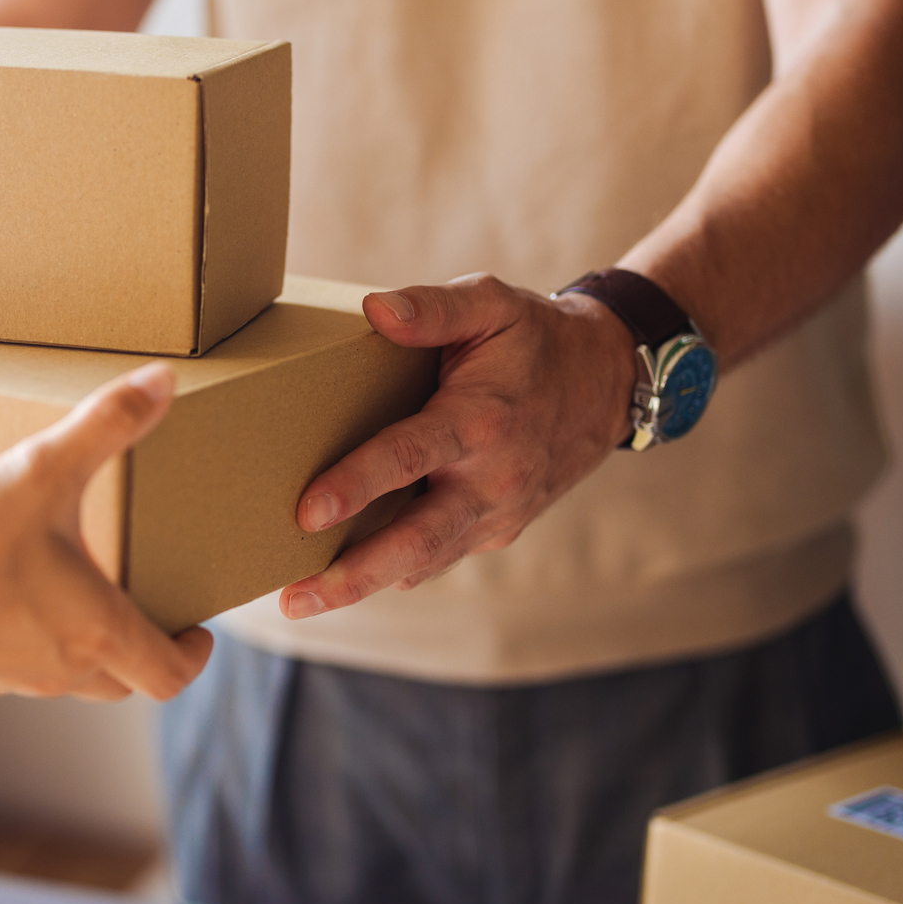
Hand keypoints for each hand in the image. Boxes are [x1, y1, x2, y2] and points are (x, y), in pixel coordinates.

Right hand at [0, 363, 213, 839]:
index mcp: (100, 631)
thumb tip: (165, 381)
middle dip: (149, 651)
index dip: (193, 656)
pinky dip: (42, 640)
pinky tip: (18, 593)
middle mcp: (66, 668)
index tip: (197, 630)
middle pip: (129, 682)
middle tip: (152, 609)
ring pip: (79, 678)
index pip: (171, 675)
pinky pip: (28, 668)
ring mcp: (17, 679)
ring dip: (95, 645)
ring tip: (87, 589)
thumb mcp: (41, 471)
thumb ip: (106, 423)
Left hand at [278, 275, 635, 617]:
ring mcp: (498, 512)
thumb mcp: (492, 303)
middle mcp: (491, 478)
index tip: (306, 512)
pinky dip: (396, 568)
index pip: (409, 457)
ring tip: (302, 600)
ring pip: (425, 559)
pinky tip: (348, 576)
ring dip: (364, 583)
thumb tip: (374, 310)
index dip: (357, 484)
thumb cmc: (535, 338)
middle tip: (294, 600)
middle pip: (416, 541)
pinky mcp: (498, 529)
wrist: (608, 382)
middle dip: (353, 576)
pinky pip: (440, 554)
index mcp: (480, 419)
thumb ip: (433, 308)